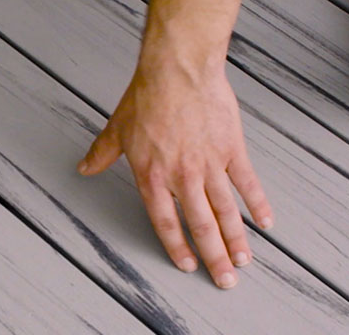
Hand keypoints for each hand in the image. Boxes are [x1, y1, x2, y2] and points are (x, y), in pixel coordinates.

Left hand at [77, 61, 272, 288]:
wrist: (178, 69)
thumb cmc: (148, 95)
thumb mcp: (118, 128)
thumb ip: (103, 153)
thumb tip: (84, 167)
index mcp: (153, 176)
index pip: (166, 222)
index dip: (178, 247)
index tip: (188, 265)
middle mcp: (182, 177)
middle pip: (201, 226)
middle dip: (214, 257)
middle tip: (225, 279)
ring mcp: (210, 164)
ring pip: (225, 211)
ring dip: (236, 239)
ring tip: (244, 260)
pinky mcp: (231, 148)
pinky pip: (247, 183)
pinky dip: (257, 204)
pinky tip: (264, 222)